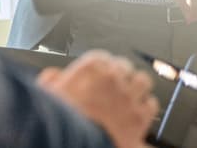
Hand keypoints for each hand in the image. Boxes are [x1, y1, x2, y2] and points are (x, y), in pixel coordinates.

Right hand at [36, 50, 157, 147]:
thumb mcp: (45, 92)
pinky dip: (146, 110)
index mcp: (91, 68)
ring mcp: (130, 99)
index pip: (103, 57)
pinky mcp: (140, 120)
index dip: (101, 66)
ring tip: (131, 95)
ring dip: (137, 87)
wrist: (73, 142)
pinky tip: (139, 115)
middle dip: (121, 75)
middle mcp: (114, 79)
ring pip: (143, 82)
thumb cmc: (60, 119)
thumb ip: (52, 79)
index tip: (98, 73)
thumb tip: (53, 75)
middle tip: (114, 85)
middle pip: (126, 67)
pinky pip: (151, 107)